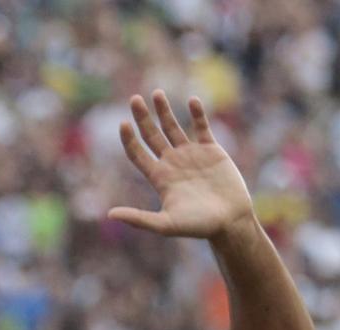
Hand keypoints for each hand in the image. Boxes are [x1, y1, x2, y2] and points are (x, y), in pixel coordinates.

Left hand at [109, 91, 255, 241]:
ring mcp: (191, 155)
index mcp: (159, 177)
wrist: (230, 221)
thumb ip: (138, 219)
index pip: (137, 153)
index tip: (123, 124)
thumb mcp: (165, 224)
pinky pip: (202, 128)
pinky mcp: (212, 151)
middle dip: (142, 118)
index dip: (129, 139)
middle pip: (152, 135)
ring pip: (173, 128)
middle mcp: (172, 163)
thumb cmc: (197, 226)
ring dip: (165, 111)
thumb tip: (110, 215)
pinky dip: (197, 114)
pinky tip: (192, 100)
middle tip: (133, 99)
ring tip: (156, 93)